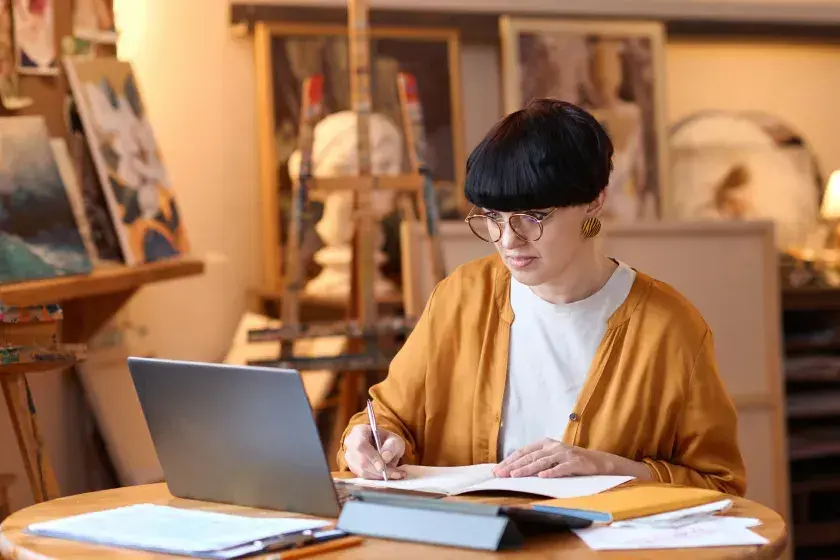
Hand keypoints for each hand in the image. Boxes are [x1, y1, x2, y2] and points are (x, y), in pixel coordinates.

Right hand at [343, 424, 405, 479]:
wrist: (384, 448)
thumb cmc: (388, 441)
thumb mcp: (395, 440)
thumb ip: (391, 447)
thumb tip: (385, 458)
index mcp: (359, 431)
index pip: (361, 445)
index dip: (371, 457)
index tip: (382, 467)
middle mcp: (350, 443)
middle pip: (361, 461)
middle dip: (379, 470)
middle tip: (396, 473)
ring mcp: (350, 457)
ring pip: (362, 471)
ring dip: (380, 476)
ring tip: (397, 474)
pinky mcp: (353, 468)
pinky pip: (364, 477)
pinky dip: (377, 478)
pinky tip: (389, 476)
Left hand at [492, 438, 651, 479]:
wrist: (597, 462)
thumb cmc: (569, 461)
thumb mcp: (551, 457)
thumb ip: (536, 460)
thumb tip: (513, 469)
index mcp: (545, 444)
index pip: (523, 452)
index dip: (509, 461)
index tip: (497, 470)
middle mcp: (553, 446)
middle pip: (530, 456)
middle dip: (513, 466)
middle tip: (500, 474)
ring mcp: (564, 454)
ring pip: (542, 462)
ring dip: (527, 469)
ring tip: (515, 475)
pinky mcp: (575, 463)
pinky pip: (561, 468)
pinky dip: (551, 472)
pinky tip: (541, 477)